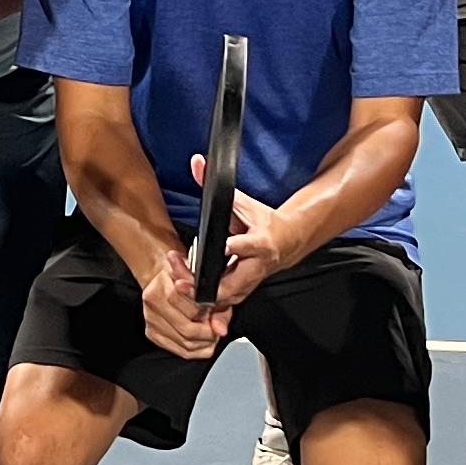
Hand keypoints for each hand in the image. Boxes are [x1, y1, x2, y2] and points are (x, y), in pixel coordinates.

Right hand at [137, 239, 233, 360]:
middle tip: (216, 328)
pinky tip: (200, 342)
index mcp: (165, 286)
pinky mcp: (151, 332)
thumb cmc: (183, 278)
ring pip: (184, 344)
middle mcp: (154, 303)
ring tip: (210, 334)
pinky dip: (193, 350)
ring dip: (202, 343)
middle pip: (187, 330)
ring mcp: (151, 319)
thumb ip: (217, 305)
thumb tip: (221, 330)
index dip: (209, 317)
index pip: (192, 310)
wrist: (162, 278)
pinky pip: (177, 350)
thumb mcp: (204, 285)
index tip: (216, 316)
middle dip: (208, 333)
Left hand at [183, 161, 288, 301]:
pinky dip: (205, 299)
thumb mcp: (242, 200)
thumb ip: (214, 184)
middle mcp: (257, 266)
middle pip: (234, 283)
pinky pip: (223, 301)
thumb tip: (197, 162)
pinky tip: (187, 291)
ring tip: (178, 282)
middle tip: (182, 280)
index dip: (238, 246)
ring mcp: (251, 281)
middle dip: (208, 285)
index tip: (226, 246)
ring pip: (226, 297)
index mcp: (261, 242)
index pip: (250, 245)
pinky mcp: (244, 291)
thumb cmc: (264, 222)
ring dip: (201, 294)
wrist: (287, 241)